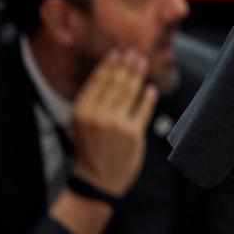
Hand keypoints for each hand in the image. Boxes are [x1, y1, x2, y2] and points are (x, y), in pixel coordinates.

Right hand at [69, 48, 157, 196]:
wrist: (96, 182)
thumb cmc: (90, 150)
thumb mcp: (83, 124)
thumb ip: (94, 102)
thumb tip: (112, 75)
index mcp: (81, 111)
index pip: (98, 81)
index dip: (109, 64)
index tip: (118, 52)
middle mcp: (97, 115)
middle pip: (115, 83)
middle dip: (126, 65)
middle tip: (134, 52)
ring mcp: (116, 124)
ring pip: (130, 92)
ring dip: (137, 75)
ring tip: (142, 63)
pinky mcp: (133, 133)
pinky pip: (144, 110)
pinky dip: (148, 98)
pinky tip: (151, 89)